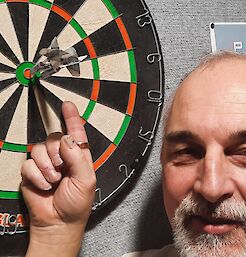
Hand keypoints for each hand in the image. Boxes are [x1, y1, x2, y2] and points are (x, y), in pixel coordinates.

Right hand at [21, 101, 95, 256]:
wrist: (59, 222)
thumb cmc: (76, 204)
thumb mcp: (86, 180)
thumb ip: (77, 157)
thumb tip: (66, 139)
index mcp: (79, 156)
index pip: (75, 132)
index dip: (72, 118)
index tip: (68, 105)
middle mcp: (62, 157)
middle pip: (54, 137)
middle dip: (57, 154)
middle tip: (62, 170)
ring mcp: (46, 164)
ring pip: (39, 149)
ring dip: (47, 167)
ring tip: (54, 181)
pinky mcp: (32, 172)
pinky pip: (28, 164)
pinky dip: (36, 176)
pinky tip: (45, 186)